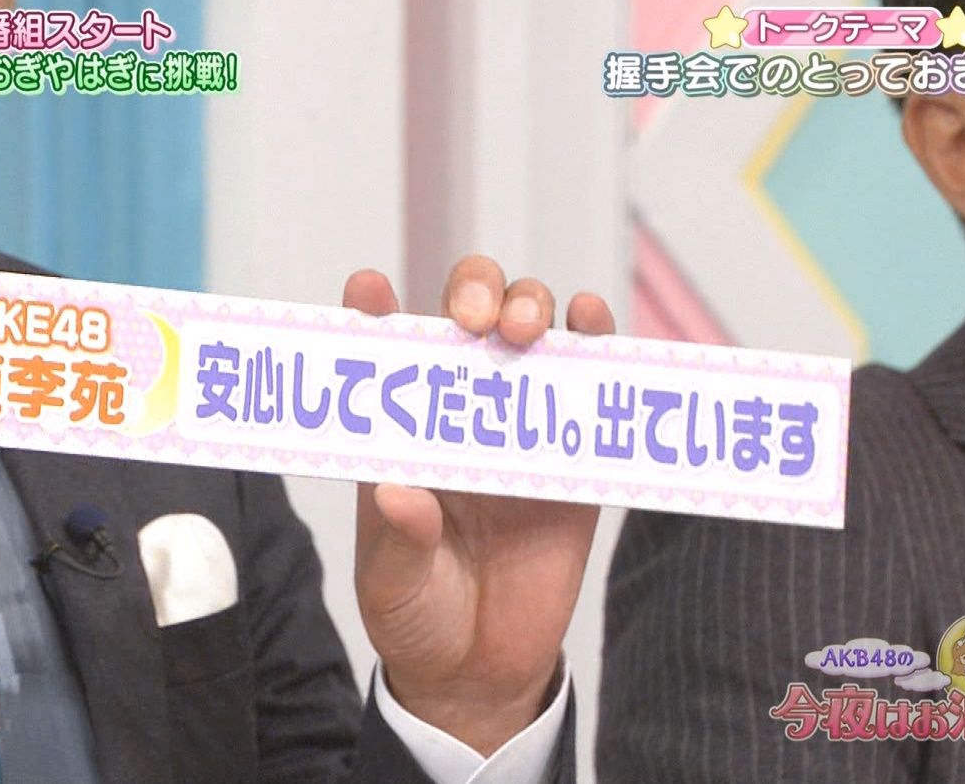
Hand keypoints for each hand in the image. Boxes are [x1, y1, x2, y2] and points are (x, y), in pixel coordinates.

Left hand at [343, 255, 615, 755]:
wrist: (479, 674)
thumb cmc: (416, 616)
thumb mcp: (391, 584)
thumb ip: (397, 540)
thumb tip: (401, 493)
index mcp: (401, 429)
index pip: (384, 349)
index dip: (374, 308)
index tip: (368, 290)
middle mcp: (460, 411)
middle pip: (469, 314)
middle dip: (474, 294)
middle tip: (474, 321)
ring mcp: (521, 425)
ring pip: (533, 330)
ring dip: (532, 308)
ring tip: (525, 330)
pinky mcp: (574, 458)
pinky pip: (591, 387)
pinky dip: (597, 344)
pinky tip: (592, 326)